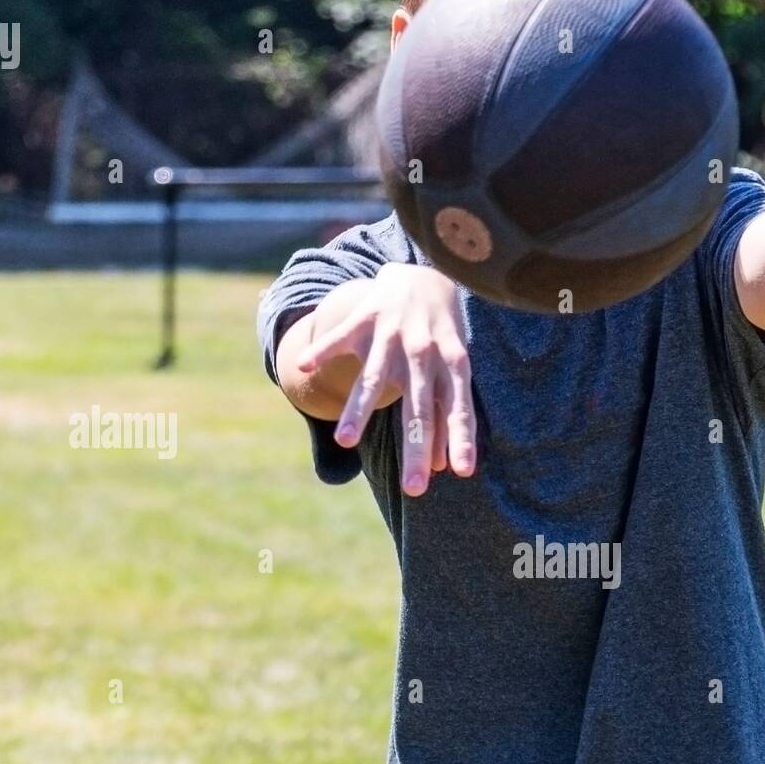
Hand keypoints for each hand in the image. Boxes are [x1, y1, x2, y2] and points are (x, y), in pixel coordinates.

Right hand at [296, 264, 475, 496]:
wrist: (424, 275)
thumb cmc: (442, 336)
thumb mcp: (453, 370)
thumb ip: (446, 415)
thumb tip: (442, 467)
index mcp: (452, 365)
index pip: (458, 409)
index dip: (460, 439)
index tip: (462, 473)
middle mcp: (423, 353)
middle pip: (419, 409)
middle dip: (416, 448)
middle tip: (414, 488)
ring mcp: (392, 336)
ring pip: (374, 380)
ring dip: (360, 411)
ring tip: (346, 442)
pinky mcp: (364, 320)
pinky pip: (339, 338)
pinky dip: (320, 350)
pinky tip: (302, 366)